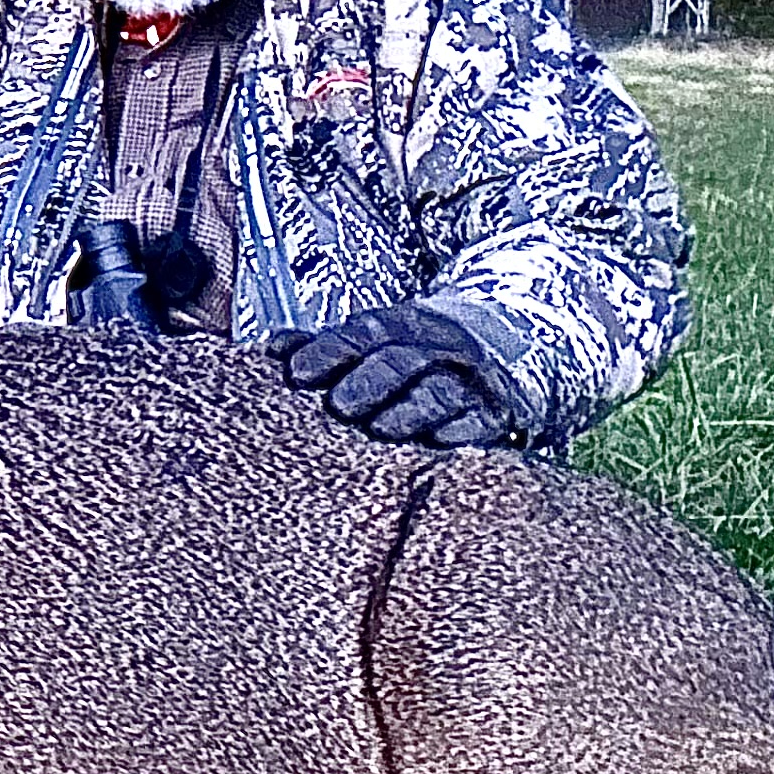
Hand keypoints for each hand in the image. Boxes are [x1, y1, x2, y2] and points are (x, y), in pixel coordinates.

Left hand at [283, 304, 521, 447]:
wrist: (500, 359)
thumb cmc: (418, 361)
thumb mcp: (378, 344)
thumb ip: (326, 349)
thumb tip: (273, 351)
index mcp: (401, 327)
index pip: (362, 332)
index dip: (329, 350)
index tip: (297, 373)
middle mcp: (435, 349)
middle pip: (400, 359)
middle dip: (368, 380)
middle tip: (339, 407)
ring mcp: (466, 382)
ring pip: (440, 392)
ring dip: (410, 410)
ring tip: (382, 429)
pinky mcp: (492, 417)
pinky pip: (478, 425)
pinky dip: (457, 435)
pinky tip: (436, 445)